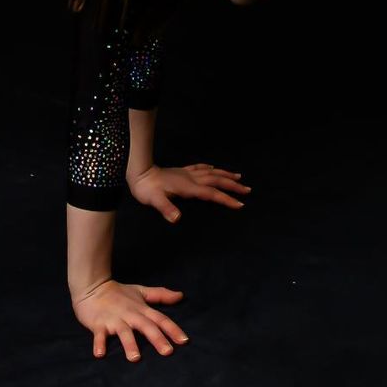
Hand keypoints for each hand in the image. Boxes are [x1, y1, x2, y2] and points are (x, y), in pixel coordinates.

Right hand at [71, 279, 188, 360]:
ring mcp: (114, 319)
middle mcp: (130, 315)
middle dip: (157, 339)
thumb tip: (181, 295)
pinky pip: (99, 335)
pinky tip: (99, 354)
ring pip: (124, 332)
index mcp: (141, 309)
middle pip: (146, 326)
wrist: (92, 286)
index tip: (184, 341)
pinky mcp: (99, 324)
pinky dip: (99, 343)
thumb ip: (161, 295)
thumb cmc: (118, 293)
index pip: (160, 319)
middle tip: (167, 352)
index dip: (172, 329)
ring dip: (130, 344)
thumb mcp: (141, 292)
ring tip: (135, 358)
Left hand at [126, 162, 251, 222]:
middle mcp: (191, 178)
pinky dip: (209, 167)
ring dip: (225, 175)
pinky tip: (213, 167)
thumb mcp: (155, 201)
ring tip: (238, 176)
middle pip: (216, 181)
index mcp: (188, 187)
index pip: (211, 194)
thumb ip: (166, 209)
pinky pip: (199, 167)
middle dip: (232, 186)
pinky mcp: (181, 171)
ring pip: (211, 172)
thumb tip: (177, 218)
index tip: (240, 204)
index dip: (226, 199)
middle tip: (248, 189)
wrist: (138, 173)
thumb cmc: (146, 189)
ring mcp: (186, 173)